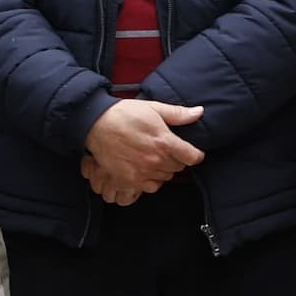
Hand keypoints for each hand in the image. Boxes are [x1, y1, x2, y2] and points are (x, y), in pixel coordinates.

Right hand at [82, 98, 206, 204]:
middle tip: (166, 151)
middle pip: (179, 168)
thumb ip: (178, 114)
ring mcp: (143, 172)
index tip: (191, 153)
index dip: (195, 154)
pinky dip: (151, 181)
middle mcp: (156, 160)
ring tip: (153, 159)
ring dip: (163, 170)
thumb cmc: (125, 114)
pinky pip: (151, 187)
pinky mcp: (130, 180)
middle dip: (176, 160)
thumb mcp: (153, 108)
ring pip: (165, 177)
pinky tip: (145, 170)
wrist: (96, 124)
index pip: (192, 157)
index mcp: (165, 142)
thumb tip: (200, 112)